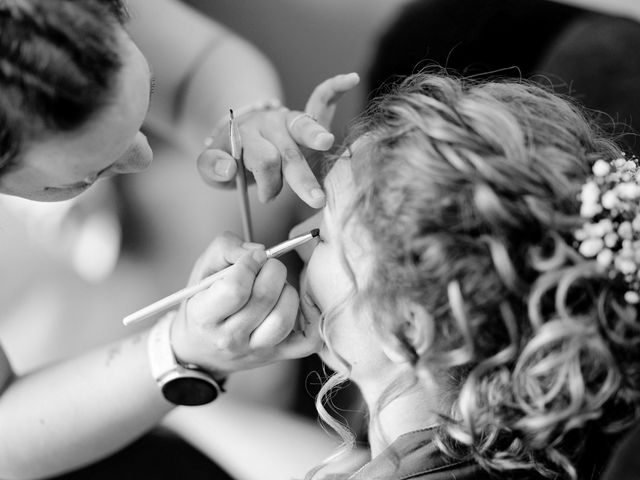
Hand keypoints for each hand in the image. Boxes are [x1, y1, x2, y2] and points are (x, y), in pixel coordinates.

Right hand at [170, 232, 320, 375]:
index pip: (235, 289)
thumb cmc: (201, 306)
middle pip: (264, 298)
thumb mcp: (202, 271)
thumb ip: (226, 248)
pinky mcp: (278, 355)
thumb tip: (259, 249)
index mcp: (204, 317)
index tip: (252, 256)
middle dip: (272, 270)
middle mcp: (229, 338)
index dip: (249, 264)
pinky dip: (313, 319)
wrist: (200, 350)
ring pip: (284, 318)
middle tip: (267, 266)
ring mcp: (256, 349)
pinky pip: (308, 340)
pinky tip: (303, 304)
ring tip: (277, 286)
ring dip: (287, 291)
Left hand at [197, 72, 359, 207]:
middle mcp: (268, 124)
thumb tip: (227, 168)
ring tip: (326, 142)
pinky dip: (334, 88)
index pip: (264, 160)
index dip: (268, 183)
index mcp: (245, 136)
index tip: (266, 197)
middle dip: (302, 178)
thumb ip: (212, 169)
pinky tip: (349, 79)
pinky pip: (320, 98)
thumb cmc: (229, 158)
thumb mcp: (211, 167)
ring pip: (303, 127)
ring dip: (315, 136)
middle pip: (287, 152)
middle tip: (316, 201)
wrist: (237, 137)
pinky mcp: (302, 117)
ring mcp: (287, 119)